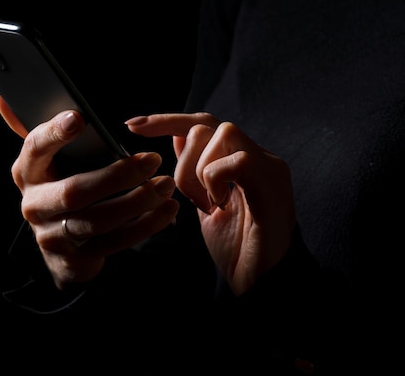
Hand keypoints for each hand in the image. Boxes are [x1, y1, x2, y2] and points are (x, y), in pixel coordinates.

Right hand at [0, 93, 178, 289]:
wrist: (60, 245)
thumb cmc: (60, 185)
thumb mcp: (46, 160)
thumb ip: (32, 127)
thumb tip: (3, 96)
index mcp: (27, 172)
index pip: (34, 149)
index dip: (54, 134)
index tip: (79, 118)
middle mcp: (34, 204)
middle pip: (75, 191)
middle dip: (117, 176)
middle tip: (153, 159)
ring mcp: (53, 234)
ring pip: (97, 220)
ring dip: (136, 202)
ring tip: (164, 185)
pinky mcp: (76, 257)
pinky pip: (114, 243)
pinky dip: (145, 226)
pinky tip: (167, 210)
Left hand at [126, 113, 295, 294]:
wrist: (261, 282)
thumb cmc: (236, 248)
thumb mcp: (204, 204)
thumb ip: (195, 171)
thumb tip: (177, 137)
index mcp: (241, 159)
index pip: (202, 123)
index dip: (166, 120)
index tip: (132, 126)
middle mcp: (258, 156)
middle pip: (206, 125)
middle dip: (182, 162)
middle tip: (192, 199)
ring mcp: (268, 166)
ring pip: (222, 133)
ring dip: (199, 172)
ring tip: (208, 204)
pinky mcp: (272, 182)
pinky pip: (236, 160)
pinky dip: (215, 181)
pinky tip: (219, 206)